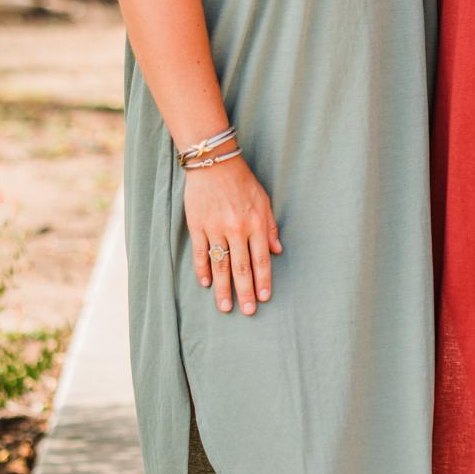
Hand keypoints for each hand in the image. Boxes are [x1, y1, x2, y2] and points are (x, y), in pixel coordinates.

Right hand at [185, 154, 282, 314]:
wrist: (214, 162)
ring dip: (222, 288)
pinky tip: (205, 284)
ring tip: (225, 306)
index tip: (263, 298)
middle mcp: (236, 229)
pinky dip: (203, 269)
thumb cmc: (242, 181)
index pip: (261, 259)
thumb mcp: (264, 201)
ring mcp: (215, 228)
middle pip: (241, 267)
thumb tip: (277, 251)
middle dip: (244, 292)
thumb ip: (270, 227)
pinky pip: (201, 252)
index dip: (262, 280)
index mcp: (255, 224)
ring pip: (220, 265)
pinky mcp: (197, 225)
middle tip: (246, 311)